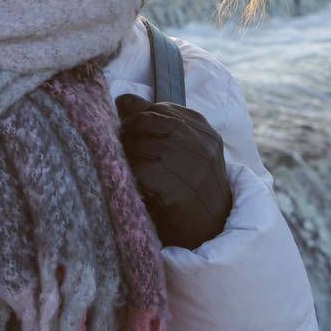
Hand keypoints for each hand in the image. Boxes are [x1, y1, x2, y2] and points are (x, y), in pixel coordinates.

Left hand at [115, 94, 231, 249]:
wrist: (210, 231)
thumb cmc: (189, 187)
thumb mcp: (181, 151)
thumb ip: (156, 123)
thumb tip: (123, 98)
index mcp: (205, 131)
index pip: (160, 109)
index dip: (137, 119)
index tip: (130, 134)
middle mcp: (202, 145)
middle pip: (149, 122)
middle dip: (128, 133)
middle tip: (120, 148)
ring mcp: (194, 168)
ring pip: (142, 145)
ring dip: (126, 155)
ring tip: (125, 166)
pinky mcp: (181, 192)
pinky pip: (141, 171)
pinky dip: (130, 174)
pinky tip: (133, 183)